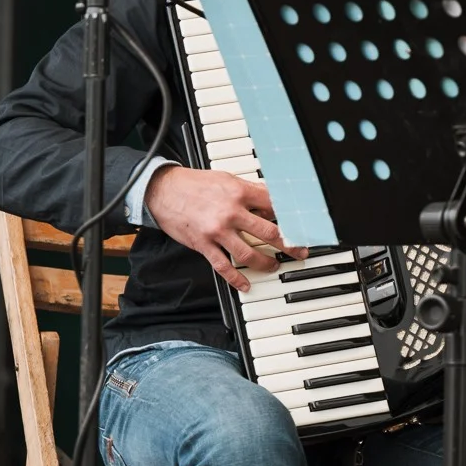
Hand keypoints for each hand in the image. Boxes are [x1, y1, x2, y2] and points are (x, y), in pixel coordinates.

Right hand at [145, 165, 302, 289]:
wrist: (164, 190)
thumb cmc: (196, 184)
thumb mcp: (227, 179)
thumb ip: (250, 191)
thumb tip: (271, 202)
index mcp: (240, 193)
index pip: (274, 207)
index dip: (291, 218)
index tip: (301, 226)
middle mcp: (231, 212)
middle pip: (268, 232)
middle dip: (288, 245)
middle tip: (298, 251)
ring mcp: (217, 231)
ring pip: (248, 253)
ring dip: (265, 263)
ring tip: (274, 266)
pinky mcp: (203, 244)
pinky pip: (222, 266)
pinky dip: (236, 278)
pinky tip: (245, 285)